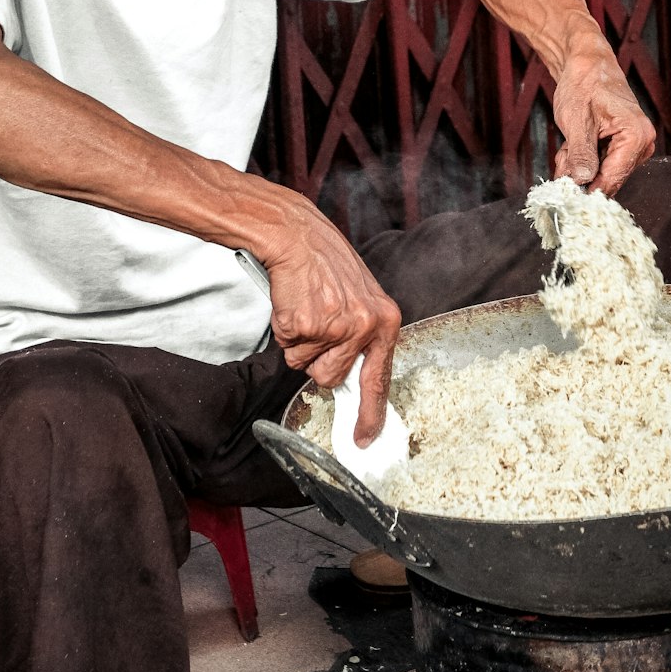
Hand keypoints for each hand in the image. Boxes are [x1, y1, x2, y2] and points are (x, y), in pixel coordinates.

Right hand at [256, 201, 401, 445]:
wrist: (296, 234)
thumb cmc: (325, 262)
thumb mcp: (360, 296)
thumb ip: (361, 334)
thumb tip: (350, 376)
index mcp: (384, 320)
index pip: (380, 378)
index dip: (371, 412)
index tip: (365, 437)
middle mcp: (364, 327)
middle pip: (333, 377)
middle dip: (318, 360)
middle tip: (316, 325)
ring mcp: (335, 328)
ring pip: (307, 367)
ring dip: (301, 346)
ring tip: (306, 310)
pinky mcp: (305, 327)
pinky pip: (289, 350)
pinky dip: (286, 332)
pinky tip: (294, 305)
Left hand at [552, 47, 655, 194]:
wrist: (586, 65)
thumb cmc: (583, 84)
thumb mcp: (576, 120)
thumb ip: (581, 154)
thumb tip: (581, 181)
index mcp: (636, 135)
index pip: (613, 178)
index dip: (588, 190)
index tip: (567, 195)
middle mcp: (642, 143)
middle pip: (608, 178)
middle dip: (580, 173)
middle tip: (563, 157)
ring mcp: (635, 146)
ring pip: (601, 174)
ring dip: (579, 165)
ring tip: (568, 145)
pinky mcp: (624, 147)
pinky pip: (601, 165)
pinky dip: (583, 159)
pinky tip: (573, 145)